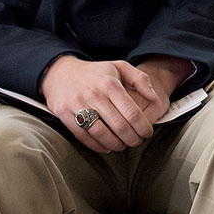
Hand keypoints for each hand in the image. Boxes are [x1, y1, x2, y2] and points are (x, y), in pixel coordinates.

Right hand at [40, 56, 167, 153]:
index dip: (142, 127)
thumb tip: (154, 96)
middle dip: (132, 138)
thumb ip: (140, 79)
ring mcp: (78, 106)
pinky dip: (97, 145)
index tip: (147, 133)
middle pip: (119, 125)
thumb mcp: (119, 67)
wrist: (59, 73)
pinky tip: (107, 147)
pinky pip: (83, 136)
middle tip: (137, 141)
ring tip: (123, 145)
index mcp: (110, 84)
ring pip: (101, 133)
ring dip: (116, 144)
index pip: (131, 112)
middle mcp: (94, 95)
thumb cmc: (95, 73)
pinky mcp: (64, 115)